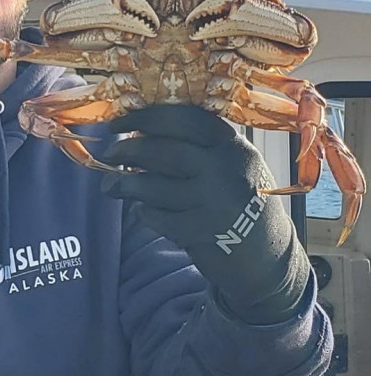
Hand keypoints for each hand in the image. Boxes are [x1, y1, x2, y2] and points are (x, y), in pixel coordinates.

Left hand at [101, 105, 310, 323]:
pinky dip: (144, 212)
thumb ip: (193, 147)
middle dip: (127, 150)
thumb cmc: (237, 200)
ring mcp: (217, 201)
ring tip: (111, 186)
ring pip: (155, 185)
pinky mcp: (206, 231)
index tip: (117, 122)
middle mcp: (227, 168)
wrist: (268, 258)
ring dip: (126, 184)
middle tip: (108, 154)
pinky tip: (142, 210)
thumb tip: (133, 132)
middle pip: (163, 151)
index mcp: (231, 144)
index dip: (144, 117)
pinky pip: (159, 216)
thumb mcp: (227, 165)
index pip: (183, 119)